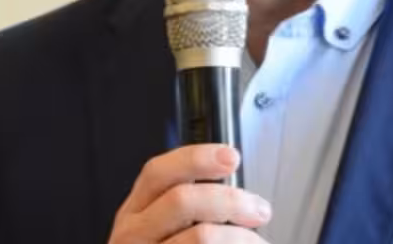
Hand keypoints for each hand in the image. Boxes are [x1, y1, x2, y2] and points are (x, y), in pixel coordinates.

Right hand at [109, 144, 271, 242]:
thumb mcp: (161, 230)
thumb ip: (189, 208)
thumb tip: (237, 196)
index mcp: (135, 213)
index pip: (158, 173)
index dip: (196, 158)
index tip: (231, 157)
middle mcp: (132, 236)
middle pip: (182, 200)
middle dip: (230, 200)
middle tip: (260, 209)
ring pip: (200, 236)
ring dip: (241, 238)